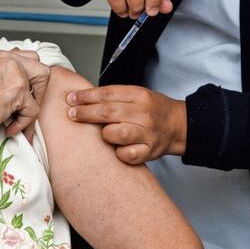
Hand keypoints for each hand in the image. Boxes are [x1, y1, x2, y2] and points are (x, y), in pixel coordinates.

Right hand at [0, 49, 49, 139]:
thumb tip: (13, 86)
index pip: (25, 58)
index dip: (28, 79)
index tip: (23, 94)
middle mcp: (6, 58)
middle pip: (40, 67)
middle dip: (39, 88)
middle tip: (27, 106)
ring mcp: (13, 72)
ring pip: (42, 85)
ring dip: (33, 105)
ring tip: (20, 119)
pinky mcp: (18, 90)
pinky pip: (33, 110)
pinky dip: (24, 123)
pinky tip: (9, 129)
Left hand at [65, 85, 186, 163]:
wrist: (177, 125)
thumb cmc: (152, 109)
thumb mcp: (136, 95)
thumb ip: (113, 97)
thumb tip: (81, 98)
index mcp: (139, 95)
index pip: (107, 93)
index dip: (86, 96)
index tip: (71, 99)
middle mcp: (144, 113)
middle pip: (108, 112)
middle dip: (86, 113)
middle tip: (71, 114)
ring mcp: (147, 133)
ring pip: (117, 133)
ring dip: (105, 134)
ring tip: (103, 134)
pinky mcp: (149, 151)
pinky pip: (127, 155)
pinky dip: (119, 153)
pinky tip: (117, 149)